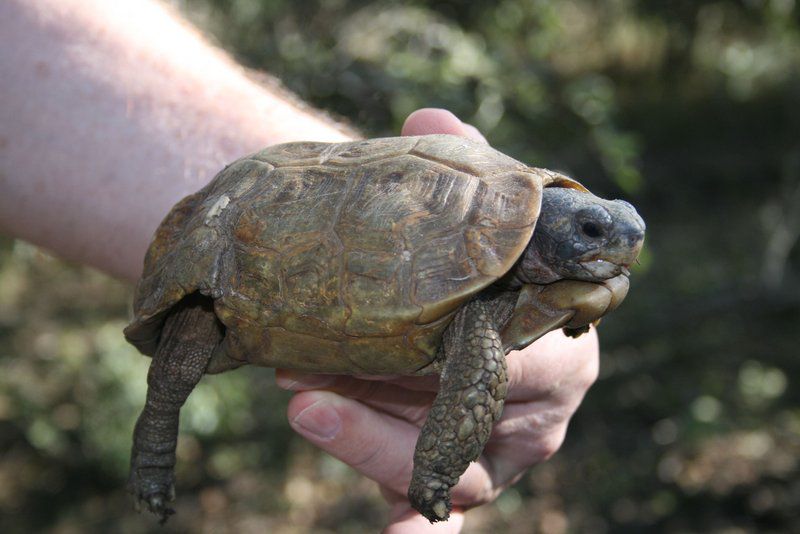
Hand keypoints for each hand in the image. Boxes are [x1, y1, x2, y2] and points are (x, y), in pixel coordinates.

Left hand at [275, 109, 599, 532]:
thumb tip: (427, 115)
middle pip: (472, 415)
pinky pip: (444, 513)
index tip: (408, 325)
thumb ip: (467, 169)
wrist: (462, 309)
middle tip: (307, 376)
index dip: (460, 344)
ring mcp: (503, 448)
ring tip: (301, 400)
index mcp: (562, 338)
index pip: (520, 352)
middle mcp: (545, 403)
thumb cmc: (478, 264)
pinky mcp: (463, 474)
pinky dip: (419, 531)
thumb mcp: (477, 218)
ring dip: (369, 442)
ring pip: (448, 466)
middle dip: (389, 398)